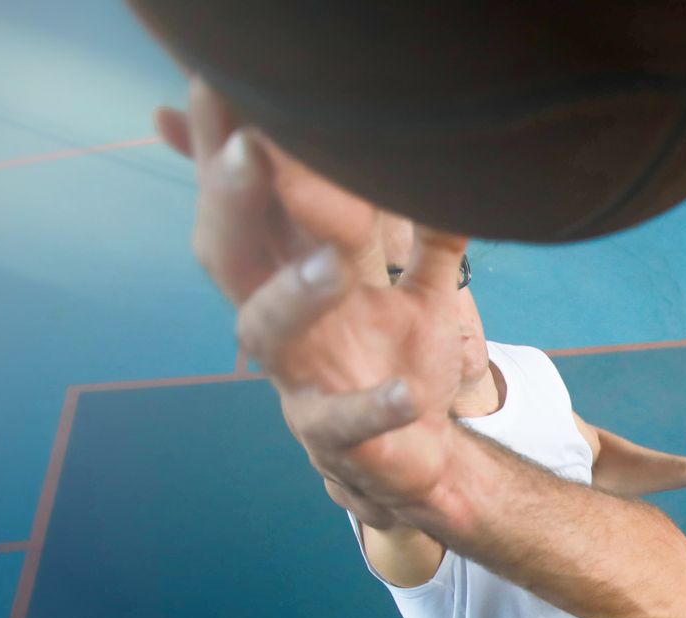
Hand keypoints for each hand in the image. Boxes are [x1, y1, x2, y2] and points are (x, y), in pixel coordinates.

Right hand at [156, 80, 469, 528]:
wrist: (415, 461)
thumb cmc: (399, 363)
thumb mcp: (422, 292)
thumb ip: (431, 235)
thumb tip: (454, 170)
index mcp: (294, 272)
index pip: (255, 200)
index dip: (239, 148)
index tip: (233, 88)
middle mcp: (279, 318)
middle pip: (232, 250)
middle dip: (234, 199)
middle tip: (255, 148)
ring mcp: (297, 378)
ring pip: (265, 331)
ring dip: (296, 294)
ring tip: (335, 264)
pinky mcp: (330, 438)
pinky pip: (342, 422)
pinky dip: (375, 406)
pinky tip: (407, 390)